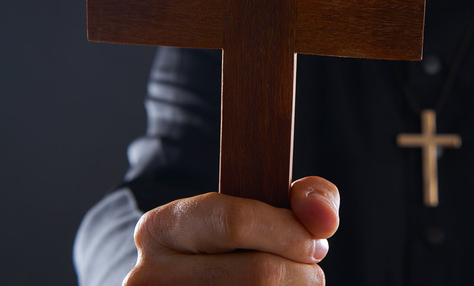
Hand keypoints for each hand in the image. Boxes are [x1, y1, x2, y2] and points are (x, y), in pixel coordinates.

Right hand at [123, 176, 339, 284]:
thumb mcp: (259, 210)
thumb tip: (323, 220)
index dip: (289, 234)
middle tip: (308, 274)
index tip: (314, 246)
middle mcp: (150, 275)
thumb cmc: (236, 248)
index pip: (235, 222)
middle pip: (259, 276)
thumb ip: (303, 199)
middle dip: (301, 274)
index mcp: (162, 228)